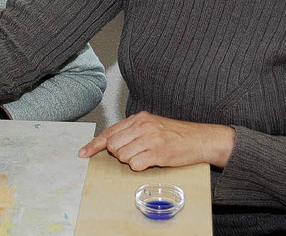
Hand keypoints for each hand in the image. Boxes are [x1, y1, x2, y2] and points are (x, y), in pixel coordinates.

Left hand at [78, 111, 234, 170]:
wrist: (201, 139)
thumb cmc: (176, 135)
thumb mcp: (152, 126)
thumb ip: (133, 131)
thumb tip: (112, 143)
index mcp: (139, 118)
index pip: (109, 132)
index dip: (94, 144)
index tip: (83, 153)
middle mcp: (143, 125)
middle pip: (113, 145)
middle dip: (119, 154)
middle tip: (135, 155)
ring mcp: (150, 138)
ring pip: (123, 156)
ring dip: (131, 161)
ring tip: (146, 157)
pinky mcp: (159, 152)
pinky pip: (136, 164)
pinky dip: (140, 167)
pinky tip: (150, 162)